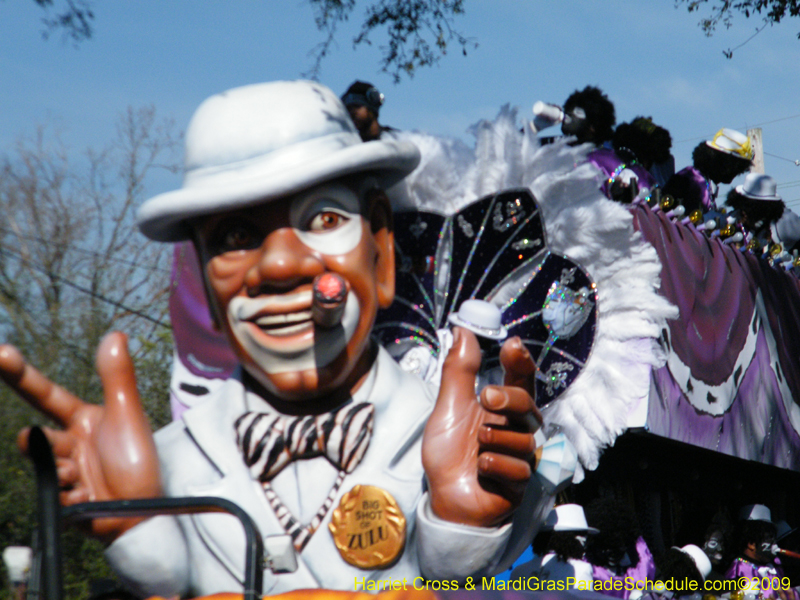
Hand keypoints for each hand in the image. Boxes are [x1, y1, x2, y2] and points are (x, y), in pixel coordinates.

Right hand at [0, 332, 160, 541]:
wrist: (144, 509)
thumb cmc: (138, 459)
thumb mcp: (127, 414)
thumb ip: (118, 376)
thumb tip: (116, 334)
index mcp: (82, 419)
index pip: (44, 394)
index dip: (19, 374)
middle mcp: (69, 442)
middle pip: (36, 438)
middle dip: (40, 443)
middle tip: (47, 444)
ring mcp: (63, 471)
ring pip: (45, 466)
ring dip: (66, 472)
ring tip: (89, 478)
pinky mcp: (60, 499)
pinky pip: (54, 493)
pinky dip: (74, 496)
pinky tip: (93, 497)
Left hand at [422, 326, 541, 527]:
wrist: (443, 496)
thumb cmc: (449, 451)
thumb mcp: (448, 407)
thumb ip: (458, 371)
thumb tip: (462, 330)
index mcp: (502, 406)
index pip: (521, 377)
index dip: (521, 360)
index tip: (513, 344)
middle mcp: (516, 427)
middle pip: (527, 403)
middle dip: (508, 398)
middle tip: (486, 397)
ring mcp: (521, 455)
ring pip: (523, 438)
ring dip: (494, 439)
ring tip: (476, 447)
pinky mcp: (520, 483)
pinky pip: (518, 468)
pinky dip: (496, 465)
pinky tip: (482, 467)